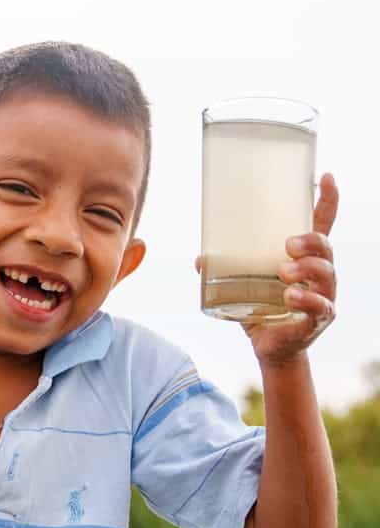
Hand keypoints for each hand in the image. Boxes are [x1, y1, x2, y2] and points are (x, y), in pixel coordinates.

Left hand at [194, 173, 338, 366]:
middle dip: (311, 241)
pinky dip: (307, 300)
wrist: (272, 350)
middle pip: (326, 248)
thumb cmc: (262, 312)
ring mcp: (323, 296)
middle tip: (288, 244)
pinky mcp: (319, 320)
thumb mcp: (242, 288)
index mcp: (305, 259)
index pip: (322, 225)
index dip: (327, 200)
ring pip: (326, 274)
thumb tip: (200, 259)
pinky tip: (291, 297)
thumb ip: (224, 271)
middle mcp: (320, 274)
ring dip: (307, 269)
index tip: (327, 177)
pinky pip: (320, 306)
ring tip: (283, 272)